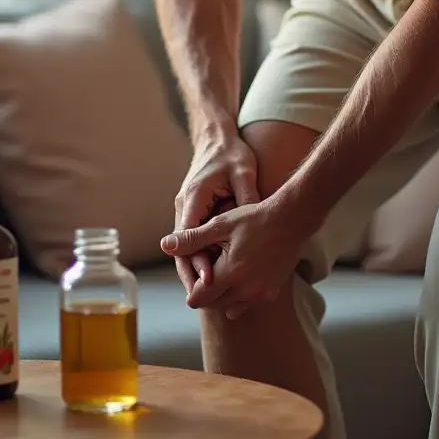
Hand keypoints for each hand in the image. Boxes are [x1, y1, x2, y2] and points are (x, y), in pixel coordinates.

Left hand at [161, 195, 307, 318]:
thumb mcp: (220, 225)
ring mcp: (260, 294)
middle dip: (206, 290)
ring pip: (230, 307)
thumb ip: (192, 239)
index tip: (197, 268)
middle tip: (210, 266)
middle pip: (212, 305)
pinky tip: (242, 273)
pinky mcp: (271, 293)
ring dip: (223, 294)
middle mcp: (246, 291)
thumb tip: (164, 245)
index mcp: (230, 274)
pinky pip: (247, 303)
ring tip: (225, 269)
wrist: (292, 219)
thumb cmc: (254, 218)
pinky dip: (240, 295)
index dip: (192, 286)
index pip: (198, 299)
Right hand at [172, 130, 259, 297]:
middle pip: (182, 249)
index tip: (209, 279)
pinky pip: (195, 241)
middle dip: (192, 274)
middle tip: (204, 299)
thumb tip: (256, 221)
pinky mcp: (195, 214)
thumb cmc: (231, 154)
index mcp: (193, 197)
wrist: (216, 139)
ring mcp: (187, 211)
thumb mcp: (243, 172)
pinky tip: (216, 277)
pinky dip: (202, 258)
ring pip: (186, 248)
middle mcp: (185, 206)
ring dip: (195, 270)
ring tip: (210, 296)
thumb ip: (247, 197)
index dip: (196, 260)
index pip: (187, 236)